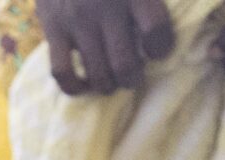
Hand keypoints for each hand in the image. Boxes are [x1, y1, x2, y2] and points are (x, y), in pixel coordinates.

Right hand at [37, 0, 174, 95]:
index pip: (156, 30)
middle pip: (124, 63)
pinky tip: (83, 83)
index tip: (156, 50)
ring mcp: (77, 21)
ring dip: (108, 85)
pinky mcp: (53, 29)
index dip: (162, 48)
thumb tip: (171, 17)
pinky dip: (74, 86)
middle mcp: (106, 8)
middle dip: (132, 78)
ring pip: (98, 74)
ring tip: (110, 79)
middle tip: (131, 75)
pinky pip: (63, 72)